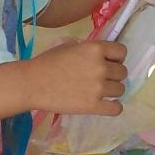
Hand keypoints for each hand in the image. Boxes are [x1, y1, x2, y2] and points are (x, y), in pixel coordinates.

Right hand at [1, 39, 126, 116]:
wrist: (32, 83)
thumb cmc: (47, 62)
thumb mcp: (70, 46)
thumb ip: (89, 49)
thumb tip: (103, 54)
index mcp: (95, 48)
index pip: (121, 52)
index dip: (116, 57)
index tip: (109, 62)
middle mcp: (100, 66)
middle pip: (122, 72)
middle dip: (113, 75)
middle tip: (100, 78)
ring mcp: (98, 87)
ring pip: (121, 90)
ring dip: (112, 90)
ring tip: (99, 91)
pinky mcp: (93, 106)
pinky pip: (116, 108)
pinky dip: (113, 107)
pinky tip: (105, 104)